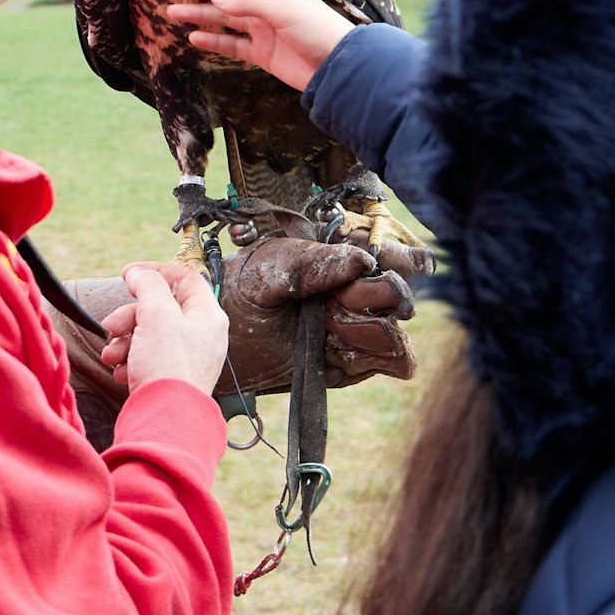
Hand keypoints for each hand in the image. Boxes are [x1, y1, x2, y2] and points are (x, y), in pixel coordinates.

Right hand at [98, 263, 227, 394]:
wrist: (164, 419)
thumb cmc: (168, 367)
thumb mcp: (157, 314)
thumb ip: (148, 285)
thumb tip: (138, 272)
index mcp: (207, 316)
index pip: (185, 278)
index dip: (155, 271)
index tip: (128, 274)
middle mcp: (201, 336)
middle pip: (161, 309)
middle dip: (129, 316)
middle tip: (111, 326)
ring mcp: (186, 359)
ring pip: (149, 335)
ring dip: (124, 341)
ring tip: (111, 355)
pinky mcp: (170, 378)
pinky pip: (147, 359)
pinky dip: (130, 361)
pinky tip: (121, 372)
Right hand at [155, 0, 353, 90]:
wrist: (339, 68)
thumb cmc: (318, 31)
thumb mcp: (284, 11)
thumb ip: (249, 3)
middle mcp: (264, 3)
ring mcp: (262, 28)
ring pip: (222, 17)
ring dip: (197, 13)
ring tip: (170, 11)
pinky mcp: (262, 52)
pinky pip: (232, 44)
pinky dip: (213, 41)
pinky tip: (194, 38)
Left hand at [218, 228, 431, 392]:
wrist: (218, 340)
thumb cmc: (243, 291)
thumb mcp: (271, 268)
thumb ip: (314, 263)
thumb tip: (362, 261)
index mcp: (339, 259)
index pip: (388, 252)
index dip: (395, 256)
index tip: (376, 263)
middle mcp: (355, 293)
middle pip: (396, 293)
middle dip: (373, 297)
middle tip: (337, 302)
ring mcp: (358, 328)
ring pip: (396, 327)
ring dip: (368, 330)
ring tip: (331, 330)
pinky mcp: (357, 362)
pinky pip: (396, 361)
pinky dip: (386, 357)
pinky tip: (348, 352)